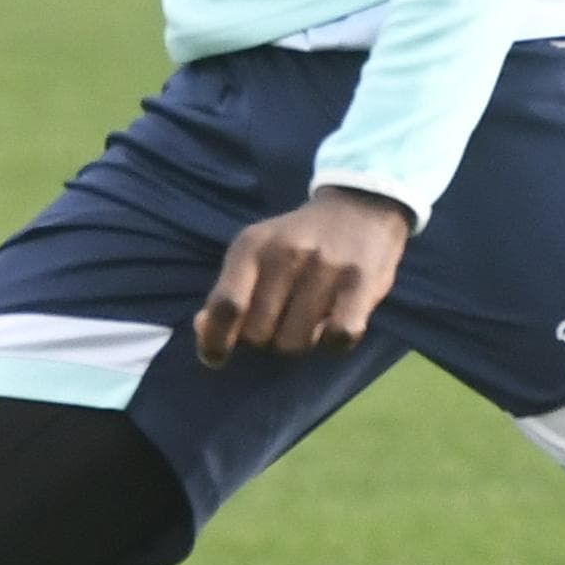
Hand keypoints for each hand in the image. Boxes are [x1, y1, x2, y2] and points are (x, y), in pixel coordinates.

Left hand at [194, 185, 413, 364]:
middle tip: (279, 323)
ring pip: (296, 342)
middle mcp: (286, 253)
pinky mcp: (362, 282)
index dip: (216, 341)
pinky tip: (334, 328)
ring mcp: (326, 267)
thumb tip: (202, 329)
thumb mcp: (254, 255)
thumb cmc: (296, 242)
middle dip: (264, 340)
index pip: (226, 305)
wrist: (357, 206)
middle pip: (258, 334)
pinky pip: (339, 336)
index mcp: (251, 246)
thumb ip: (228, 292)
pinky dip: (334, 342)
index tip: (216, 358)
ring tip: (308, 321)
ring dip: (300, 342)